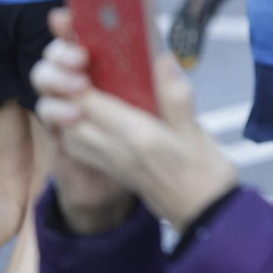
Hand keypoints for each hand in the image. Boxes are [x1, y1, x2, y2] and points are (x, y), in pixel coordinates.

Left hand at [38, 11, 236, 232]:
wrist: (206, 215)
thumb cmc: (206, 172)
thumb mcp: (196, 130)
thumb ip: (175, 95)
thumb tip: (161, 59)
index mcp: (137, 137)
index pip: (91, 103)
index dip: (79, 78)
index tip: (83, 56)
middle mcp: (116, 151)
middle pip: (70, 119)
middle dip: (66, 93)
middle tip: (81, 70)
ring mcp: (112, 164)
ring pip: (70, 135)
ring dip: (67, 112)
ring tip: (83, 91)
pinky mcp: (114, 172)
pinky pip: (80, 150)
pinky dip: (75, 130)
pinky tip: (90, 118)